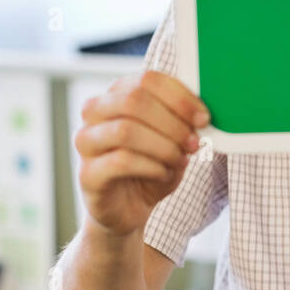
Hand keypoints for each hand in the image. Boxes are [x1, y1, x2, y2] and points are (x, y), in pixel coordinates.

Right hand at [74, 70, 209, 236]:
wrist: (129, 209)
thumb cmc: (151, 167)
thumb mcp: (172, 140)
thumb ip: (182, 122)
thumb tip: (200, 115)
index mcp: (118, 94)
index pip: (148, 79)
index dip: (180, 97)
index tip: (203, 118)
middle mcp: (95, 112)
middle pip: (134, 99)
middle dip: (172, 122)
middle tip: (194, 142)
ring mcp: (86, 142)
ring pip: (125, 129)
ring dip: (163, 146)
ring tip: (180, 159)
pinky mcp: (87, 173)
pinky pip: (121, 161)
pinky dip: (152, 167)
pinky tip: (164, 173)